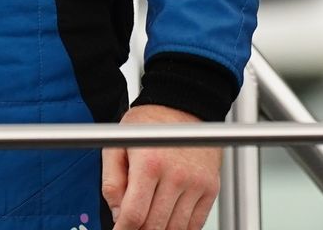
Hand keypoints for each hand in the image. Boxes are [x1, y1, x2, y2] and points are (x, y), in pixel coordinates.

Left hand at [101, 104, 222, 229]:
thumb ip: (112, 182)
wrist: (183, 105)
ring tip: (149, 224)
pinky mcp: (211, 188)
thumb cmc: (149, 123)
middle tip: (132, 227)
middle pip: (155, 226)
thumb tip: (117, 214)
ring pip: (176, 229)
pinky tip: (168, 222)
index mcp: (149, 164)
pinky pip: (196, 224)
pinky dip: (181, 229)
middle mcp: (176, 175)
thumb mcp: (117, 145)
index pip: (134, 215)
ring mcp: (196, 183)